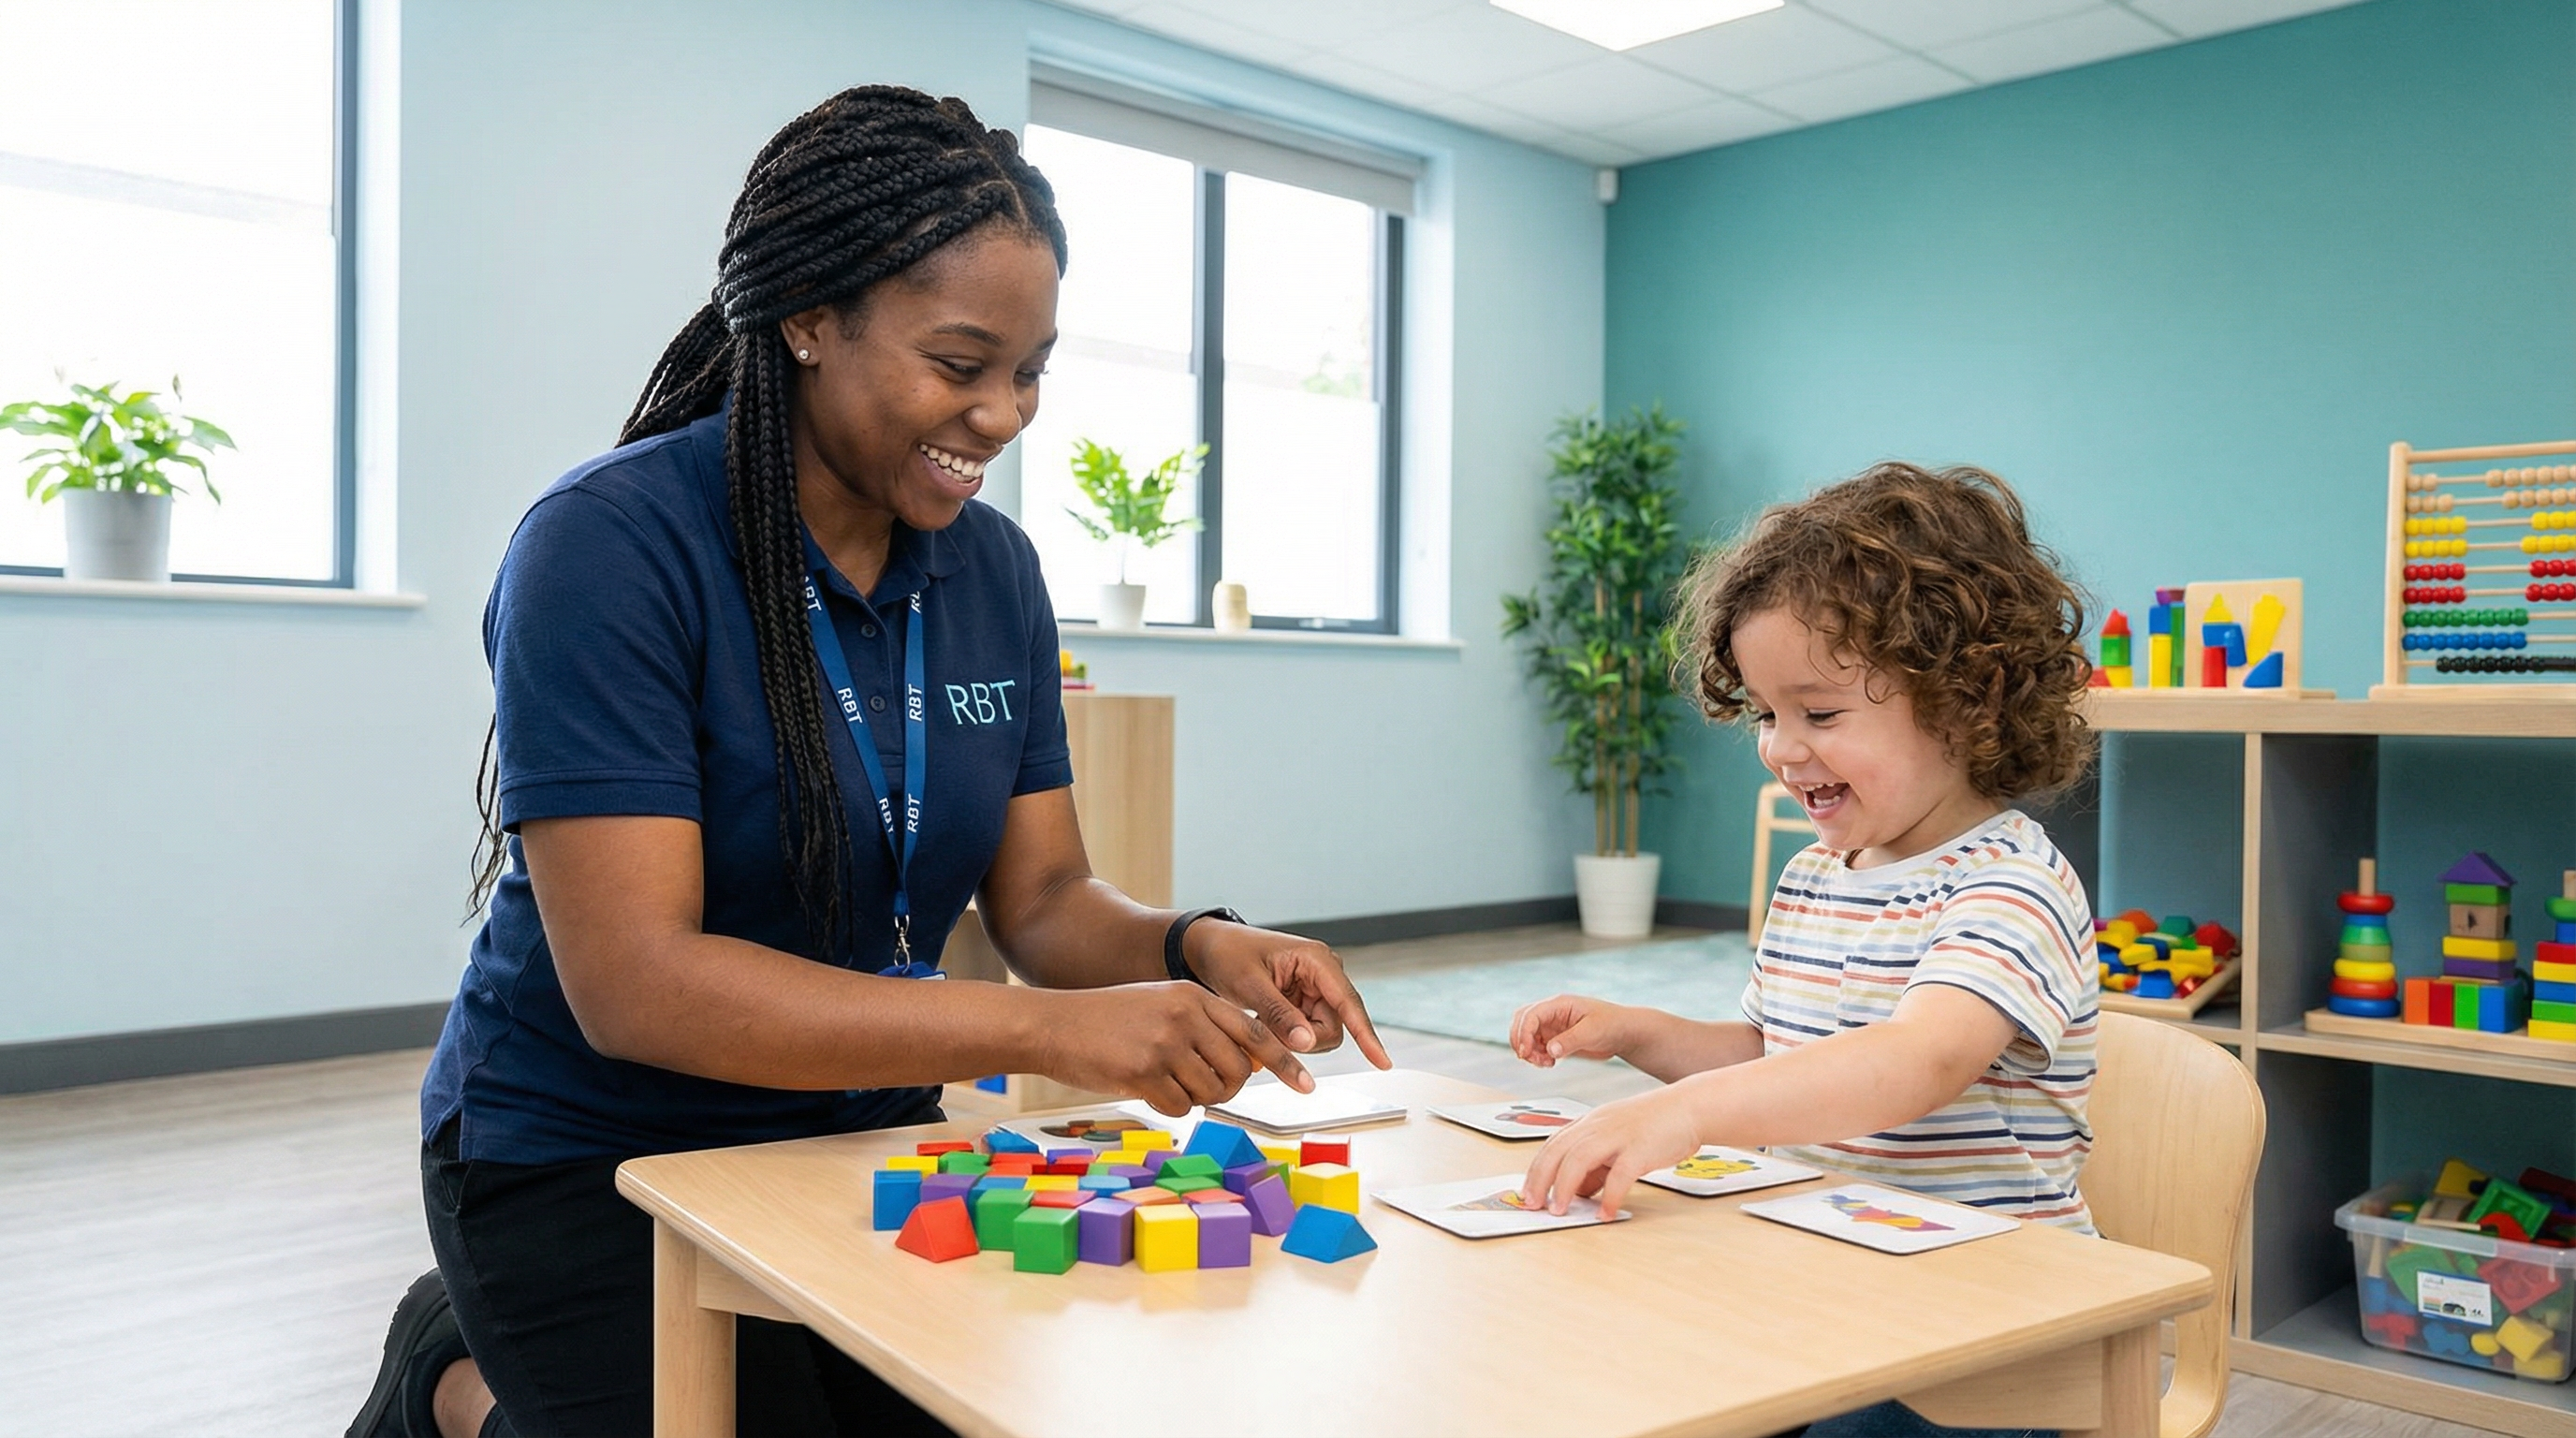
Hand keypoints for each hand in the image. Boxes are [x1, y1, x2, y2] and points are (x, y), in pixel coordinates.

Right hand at [1037, 982, 1298, 1116]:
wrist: (1054, 1024)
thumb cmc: (1109, 1020)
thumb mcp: (1163, 1005)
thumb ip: (1205, 1026)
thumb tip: (1250, 1063)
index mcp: (1194, 995)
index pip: (1257, 1031)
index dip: (1286, 1062)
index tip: (1308, 1085)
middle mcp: (1185, 1015)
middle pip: (1239, 1070)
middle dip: (1229, 1088)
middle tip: (1205, 1088)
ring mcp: (1165, 1043)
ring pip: (1212, 1091)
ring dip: (1195, 1097)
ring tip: (1168, 1084)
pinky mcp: (1143, 1072)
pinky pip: (1179, 1106)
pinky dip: (1168, 1106)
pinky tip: (1147, 1089)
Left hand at [1184, 921, 1393, 1090]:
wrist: (1211, 948)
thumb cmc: (1229, 955)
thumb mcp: (1250, 985)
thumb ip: (1279, 1015)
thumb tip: (1307, 1043)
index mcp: (1316, 960)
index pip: (1348, 1002)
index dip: (1366, 1034)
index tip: (1382, 1061)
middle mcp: (1323, 973)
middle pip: (1333, 1025)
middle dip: (1304, 1038)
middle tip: (1267, 1029)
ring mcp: (1315, 988)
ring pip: (1319, 1033)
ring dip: (1293, 1038)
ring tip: (1262, 1019)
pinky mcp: (1304, 1001)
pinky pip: (1306, 1031)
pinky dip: (1288, 1036)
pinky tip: (1267, 1022)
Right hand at [1509, 993, 1633, 1067]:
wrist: (1624, 1034)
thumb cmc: (1613, 1024)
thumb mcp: (1593, 1032)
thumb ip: (1570, 1041)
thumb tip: (1550, 1050)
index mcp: (1559, 1004)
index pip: (1531, 1015)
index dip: (1523, 1033)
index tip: (1525, 1052)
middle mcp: (1552, 1013)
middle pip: (1521, 1021)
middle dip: (1520, 1040)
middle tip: (1529, 1058)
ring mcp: (1553, 1026)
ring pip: (1526, 1035)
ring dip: (1528, 1051)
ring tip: (1545, 1063)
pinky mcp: (1556, 1039)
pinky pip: (1536, 1046)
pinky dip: (1536, 1056)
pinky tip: (1549, 1063)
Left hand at [1517, 1087, 1702, 1218]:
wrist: (1689, 1108)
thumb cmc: (1654, 1126)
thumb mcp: (1617, 1140)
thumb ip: (1597, 1164)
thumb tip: (1579, 1192)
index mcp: (1591, 1123)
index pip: (1554, 1144)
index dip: (1537, 1168)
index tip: (1527, 1192)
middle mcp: (1598, 1126)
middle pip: (1559, 1150)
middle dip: (1541, 1179)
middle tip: (1533, 1204)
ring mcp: (1618, 1136)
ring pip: (1579, 1159)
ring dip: (1565, 1187)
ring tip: (1559, 1211)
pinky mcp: (1640, 1149)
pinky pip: (1619, 1176)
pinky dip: (1610, 1196)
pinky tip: (1605, 1214)